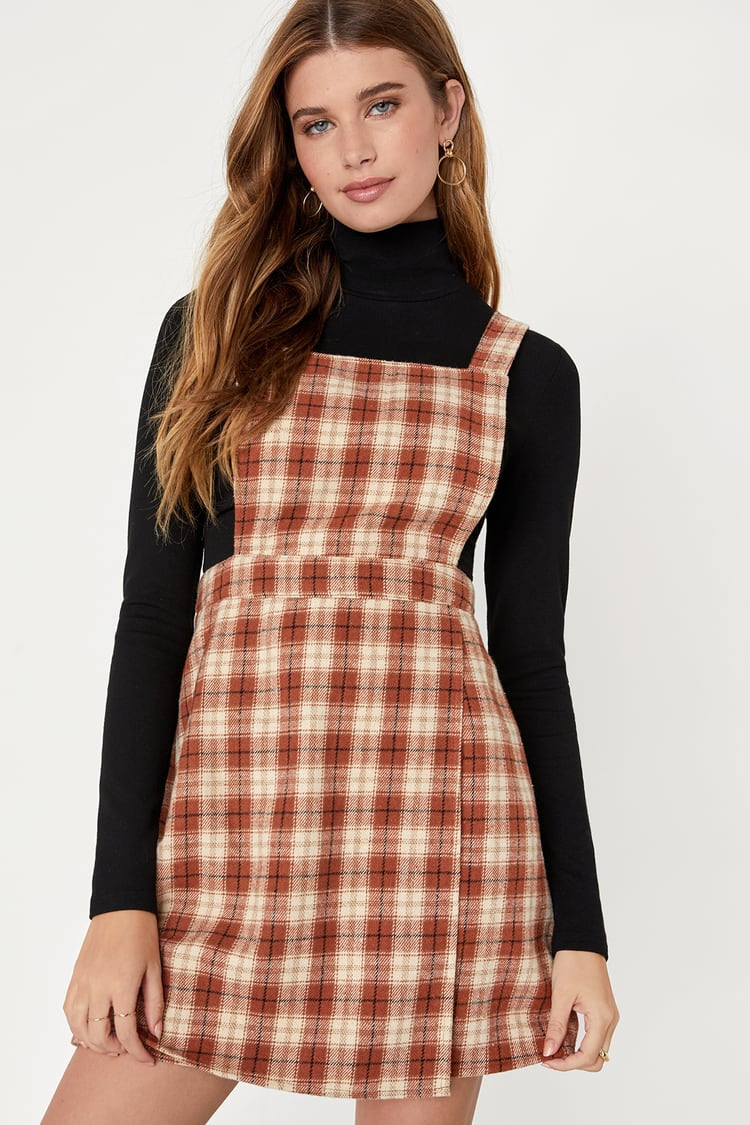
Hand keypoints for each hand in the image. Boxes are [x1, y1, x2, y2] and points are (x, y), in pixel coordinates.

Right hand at [63, 909, 163, 1063]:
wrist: (121, 906)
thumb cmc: (142, 933)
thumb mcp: (155, 968)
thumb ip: (155, 1003)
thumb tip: (157, 1032)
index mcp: (121, 985)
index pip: (125, 1032)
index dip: (136, 1051)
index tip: (147, 1059)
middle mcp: (97, 987)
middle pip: (98, 1035)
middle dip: (114, 1050)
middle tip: (128, 1049)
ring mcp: (83, 982)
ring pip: (78, 1027)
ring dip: (92, 1042)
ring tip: (108, 1044)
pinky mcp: (75, 976)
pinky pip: (68, 1010)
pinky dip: (76, 1025)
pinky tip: (89, 1028)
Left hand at [541, 949, 618, 1071]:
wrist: (582, 940)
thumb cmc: (573, 962)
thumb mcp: (561, 995)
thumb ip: (557, 1026)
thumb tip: (549, 1051)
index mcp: (602, 1017)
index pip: (587, 1057)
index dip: (566, 1064)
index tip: (546, 1060)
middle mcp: (610, 1020)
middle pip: (597, 1059)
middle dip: (573, 1062)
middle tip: (551, 1054)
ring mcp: (610, 1015)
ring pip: (598, 1049)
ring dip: (578, 1053)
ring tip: (555, 1044)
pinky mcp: (605, 1010)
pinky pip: (597, 1036)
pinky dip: (582, 1042)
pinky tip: (565, 1034)